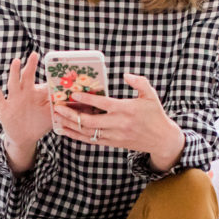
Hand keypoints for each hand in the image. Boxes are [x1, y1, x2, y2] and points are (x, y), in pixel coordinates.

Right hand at [0, 52, 51, 172]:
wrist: (23, 138)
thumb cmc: (38, 124)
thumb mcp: (50, 117)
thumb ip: (60, 109)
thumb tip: (76, 104)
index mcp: (37, 95)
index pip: (43, 83)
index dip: (49, 76)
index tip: (55, 66)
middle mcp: (25, 94)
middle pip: (27, 77)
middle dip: (30, 66)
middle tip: (34, 54)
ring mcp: (14, 100)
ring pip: (13, 84)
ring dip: (14, 73)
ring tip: (16, 61)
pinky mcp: (4, 108)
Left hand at [53, 73, 184, 171]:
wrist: (161, 139)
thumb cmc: (155, 114)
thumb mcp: (151, 95)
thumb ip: (139, 82)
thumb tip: (125, 75)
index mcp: (126, 110)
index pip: (102, 104)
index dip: (86, 99)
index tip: (73, 94)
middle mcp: (118, 124)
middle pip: (89, 121)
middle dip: (71, 114)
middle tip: (58, 106)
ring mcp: (114, 135)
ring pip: (87, 132)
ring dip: (71, 125)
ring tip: (57, 118)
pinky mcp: (112, 143)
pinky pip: (91, 140)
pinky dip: (77, 136)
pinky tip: (67, 130)